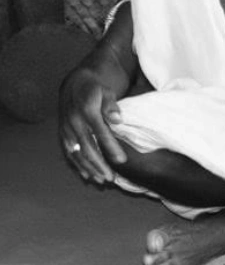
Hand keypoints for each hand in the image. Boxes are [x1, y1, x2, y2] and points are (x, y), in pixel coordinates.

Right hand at [59, 69, 126, 183]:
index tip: (122, 160)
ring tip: (102, 180)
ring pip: (77, 153)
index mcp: (87, 111)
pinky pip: (69, 152)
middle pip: (87, 147)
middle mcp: (74, 122)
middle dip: (99, 164)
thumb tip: (118, 119)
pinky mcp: (62, 133)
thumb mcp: (106, 91)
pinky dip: (78, 165)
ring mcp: (66, 129)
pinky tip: (87, 175)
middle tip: (111, 178)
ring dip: (89, 168)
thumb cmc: (96, 90)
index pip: (100, 132)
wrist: (74, 84)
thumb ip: (111, 105)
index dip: (111, 147)